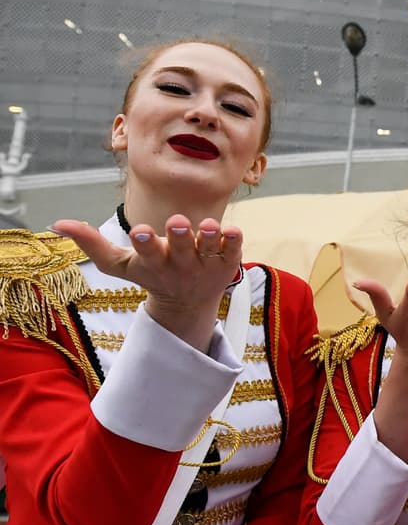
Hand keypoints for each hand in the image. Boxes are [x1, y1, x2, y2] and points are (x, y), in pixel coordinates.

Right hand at [50, 215, 243, 350]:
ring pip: (209, 249)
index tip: (138, 231)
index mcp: (154, 262)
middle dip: (178, 236)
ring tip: (208, 225)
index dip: (144, 243)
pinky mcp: (228, 262)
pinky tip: (233, 230)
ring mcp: (206, 264)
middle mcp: (181, 264)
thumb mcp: (120, 264)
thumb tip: (57, 223)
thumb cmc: (150, 274)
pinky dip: (234, 242)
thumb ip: (92, 244)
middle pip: (180, 250)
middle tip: (176, 222)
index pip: (147, 254)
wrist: (189, 302)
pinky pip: (234, 251)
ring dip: (208, 236)